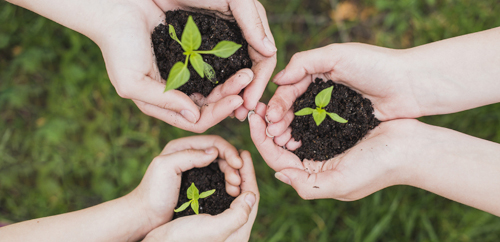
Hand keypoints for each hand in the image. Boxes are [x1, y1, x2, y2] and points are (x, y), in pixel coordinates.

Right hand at [97, 0, 275, 131]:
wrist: (116, 10)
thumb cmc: (118, 47)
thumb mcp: (132, 81)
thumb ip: (163, 101)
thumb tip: (194, 116)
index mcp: (162, 104)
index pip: (196, 120)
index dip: (218, 113)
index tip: (237, 100)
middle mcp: (176, 93)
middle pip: (210, 105)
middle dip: (230, 96)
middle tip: (248, 81)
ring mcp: (184, 74)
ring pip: (215, 87)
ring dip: (231, 82)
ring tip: (247, 72)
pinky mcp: (189, 55)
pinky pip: (212, 67)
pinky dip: (225, 67)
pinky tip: (238, 61)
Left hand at [125, 135, 247, 233]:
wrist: (145, 217)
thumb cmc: (153, 193)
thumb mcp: (166, 167)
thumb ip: (189, 155)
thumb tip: (214, 152)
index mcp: (182, 146)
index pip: (213, 141)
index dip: (228, 151)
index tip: (238, 165)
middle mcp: (190, 155)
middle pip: (220, 153)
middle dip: (232, 164)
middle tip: (237, 180)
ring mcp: (195, 169)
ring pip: (221, 166)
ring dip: (232, 174)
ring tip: (236, 188)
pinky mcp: (199, 184)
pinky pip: (218, 178)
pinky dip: (227, 182)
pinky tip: (232, 191)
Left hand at [249, 102, 417, 199]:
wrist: (411, 148)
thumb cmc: (378, 167)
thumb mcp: (341, 183)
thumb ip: (307, 185)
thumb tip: (278, 175)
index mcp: (314, 178)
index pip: (278, 161)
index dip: (261, 141)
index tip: (251, 119)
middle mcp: (316, 164)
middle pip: (281, 147)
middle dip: (266, 129)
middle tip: (256, 107)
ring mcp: (325, 147)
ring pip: (292, 133)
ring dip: (279, 119)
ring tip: (269, 103)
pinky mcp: (335, 130)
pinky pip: (308, 121)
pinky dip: (297, 113)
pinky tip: (290, 100)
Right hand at [264, 43, 419, 136]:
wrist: (411, 85)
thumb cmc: (375, 65)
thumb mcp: (338, 55)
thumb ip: (305, 62)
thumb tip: (278, 79)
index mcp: (318, 73)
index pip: (290, 89)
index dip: (278, 102)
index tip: (269, 116)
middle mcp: (323, 92)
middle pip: (294, 107)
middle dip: (280, 120)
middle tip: (271, 133)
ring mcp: (333, 110)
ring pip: (305, 122)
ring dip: (291, 131)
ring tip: (281, 143)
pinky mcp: (344, 124)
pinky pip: (321, 132)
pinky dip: (308, 138)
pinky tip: (299, 146)